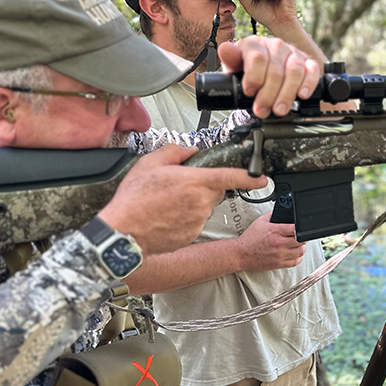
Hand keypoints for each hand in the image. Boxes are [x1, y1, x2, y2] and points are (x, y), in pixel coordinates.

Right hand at [97, 145, 267, 254]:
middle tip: (177, 188)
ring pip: (204, 207)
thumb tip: (189, 151)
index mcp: (195, 182)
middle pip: (214, 191)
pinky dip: (184, 219)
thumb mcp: (150, 164)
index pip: (230, 177)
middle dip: (201, 187)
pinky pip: (195, 222)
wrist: (123, 233)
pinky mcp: (192, 234)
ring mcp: (198, 220)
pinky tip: (166, 217)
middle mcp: (201, 202)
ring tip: (165, 204)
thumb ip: (174, 151)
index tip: (262, 178)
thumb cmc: (134, 200)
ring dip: (191, 203)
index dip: (249, 177)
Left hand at [218, 36, 320, 117]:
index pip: (258, 57)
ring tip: (279, 109)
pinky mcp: (307, 62)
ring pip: (294, 71)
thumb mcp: (234, 68)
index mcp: (255, 44)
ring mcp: (293, 53)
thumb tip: (225, 49)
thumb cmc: (247, 72)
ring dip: (286, 94)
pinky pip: (312, 71)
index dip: (254, 77)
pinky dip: (308, 84)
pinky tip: (302, 95)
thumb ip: (230, 60)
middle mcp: (275, 45)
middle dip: (268, 94)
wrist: (262, 74)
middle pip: (276, 69)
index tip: (249, 92)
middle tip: (262, 109)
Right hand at [236, 213, 305, 271]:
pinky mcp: (278, 264)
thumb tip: (279, 212)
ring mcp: (280, 254)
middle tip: (300, 237)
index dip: (300, 228)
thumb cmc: (249, 239)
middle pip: (301, 241)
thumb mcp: (260, 222)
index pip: (296, 229)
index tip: (300, 228)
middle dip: (303, 238)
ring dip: (301, 248)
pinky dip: (298, 258)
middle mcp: (279, 243)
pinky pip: (295, 262)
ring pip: (300, 252)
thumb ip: (272, 215)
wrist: (241, 254)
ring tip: (298, 246)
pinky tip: (294, 254)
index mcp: (275, 231)